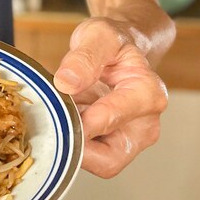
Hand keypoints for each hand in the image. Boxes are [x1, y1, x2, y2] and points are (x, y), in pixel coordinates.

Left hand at [53, 17, 168, 178]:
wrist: (118, 50)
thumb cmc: (112, 43)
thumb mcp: (98, 35)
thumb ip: (84, 58)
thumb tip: (67, 82)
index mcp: (148, 93)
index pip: (115, 119)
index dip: (84, 123)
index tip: (60, 113)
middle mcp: (145, 124)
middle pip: (111, 159)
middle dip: (77, 146)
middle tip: (51, 125)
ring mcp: (131, 139)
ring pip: (100, 164)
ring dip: (73, 146)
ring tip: (56, 117)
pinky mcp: (115, 146)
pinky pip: (91, 157)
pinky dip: (72, 143)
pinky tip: (60, 121)